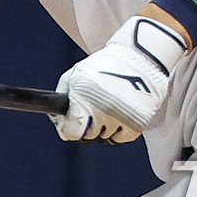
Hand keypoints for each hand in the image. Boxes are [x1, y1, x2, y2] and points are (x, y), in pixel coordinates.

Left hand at [51, 16, 186, 142]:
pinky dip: (118, 130)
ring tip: (108, 108)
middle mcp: (100, 110)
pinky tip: (119, 115)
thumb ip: (63, 94)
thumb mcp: (76, 73)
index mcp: (83, 98)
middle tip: (92, 110)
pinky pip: (120, 139)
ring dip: (104, 127)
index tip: (70, 124)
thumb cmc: (105, 64)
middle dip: (87, 125)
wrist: (139, 58)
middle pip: (88, 136)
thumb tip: (56, 116)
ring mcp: (119, 118)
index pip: (70, 132)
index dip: (68, 128)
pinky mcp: (136, 124)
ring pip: (104, 137)